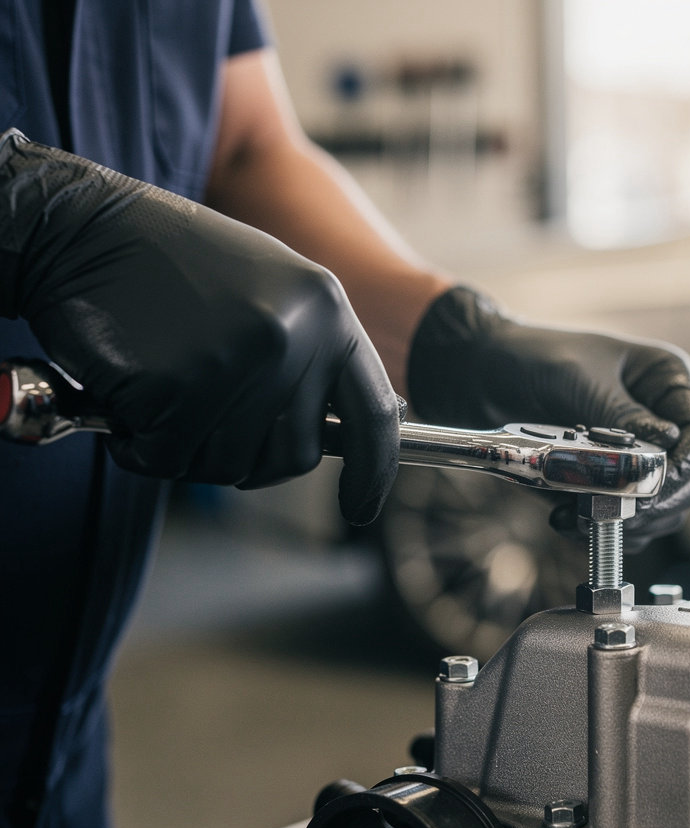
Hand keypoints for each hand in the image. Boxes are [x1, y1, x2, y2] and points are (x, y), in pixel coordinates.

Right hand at [0, 130, 397, 523]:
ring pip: (227, 466)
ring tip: (162, 385)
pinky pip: (166, 458)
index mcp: (327, 311)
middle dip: (246, 454)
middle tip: (201, 413)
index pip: (374, 415)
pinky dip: (139, 444)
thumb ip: (310, 356)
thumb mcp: (270, 291)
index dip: (374, 472)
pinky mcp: (178, 387)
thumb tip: (341, 432)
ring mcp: (238, 364)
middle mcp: (293, 339)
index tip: (361, 508)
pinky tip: (127, 393)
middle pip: (293, 457)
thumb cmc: (172, 264)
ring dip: (185, 446)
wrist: (81, 225)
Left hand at [406, 286, 689, 548]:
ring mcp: (633, 458)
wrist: (479, 376)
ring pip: (660, 510)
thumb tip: (664, 451)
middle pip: (689, 482)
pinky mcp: (603, 485)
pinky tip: (567, 521)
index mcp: (665, 384)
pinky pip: (621, 521)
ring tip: (583, 517)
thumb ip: (622, 416)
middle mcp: (658, 423)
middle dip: (657, 503)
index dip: (684, 466)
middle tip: (621, 512)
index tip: (654, 484)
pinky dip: (600, 529)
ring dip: (628, 523)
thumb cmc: (533, 359)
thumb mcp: (580, 379)